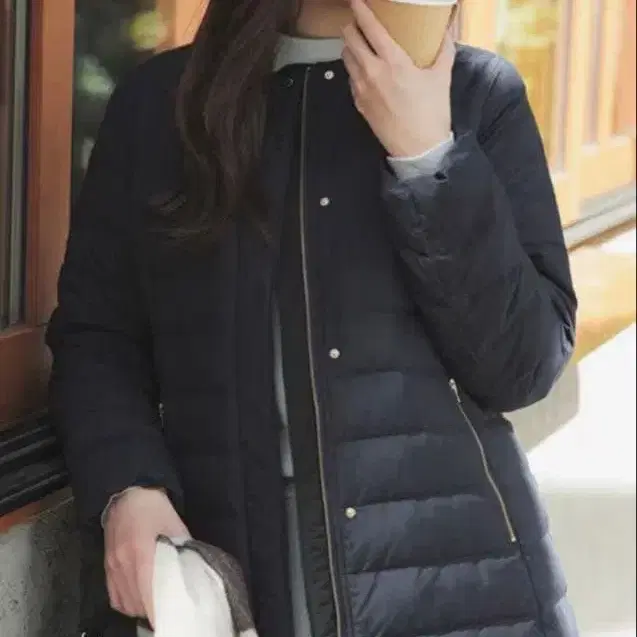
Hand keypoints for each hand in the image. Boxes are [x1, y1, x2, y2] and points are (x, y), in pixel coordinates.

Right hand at [104, 487, 189, 627]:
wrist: (129, 494)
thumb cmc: (155, 508)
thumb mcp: (175, 527)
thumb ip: (182, 550)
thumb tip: (192, 569)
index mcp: (142, 552)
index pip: (149, 593)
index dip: (161, 609)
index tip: (173, 615)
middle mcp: (124, 563)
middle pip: (137, 603)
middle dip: (153, 610)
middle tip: (169, 607)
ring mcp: (113, 566)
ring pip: (125, 603)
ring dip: (141, 608)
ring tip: (155, 603)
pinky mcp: (107, 566)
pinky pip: (115, 597)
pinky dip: (127, 603)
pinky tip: (139, 599)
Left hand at [342, 0, 454, 157]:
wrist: (418, 149)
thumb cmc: (431, 114)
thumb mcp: (441, 76)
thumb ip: (444, 48)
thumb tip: (448, 28)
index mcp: (393, 62)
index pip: (369, 27)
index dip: (360, 9)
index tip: (356, 0)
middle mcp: (372, 73)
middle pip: (349, 39)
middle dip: (352, 26)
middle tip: (359, 22)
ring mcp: (362, 90)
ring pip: (346, 58)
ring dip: (350, 47)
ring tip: (360, 44)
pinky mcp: (359, 104)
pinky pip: (350, 79)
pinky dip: (354, 69)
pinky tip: (365, 70)